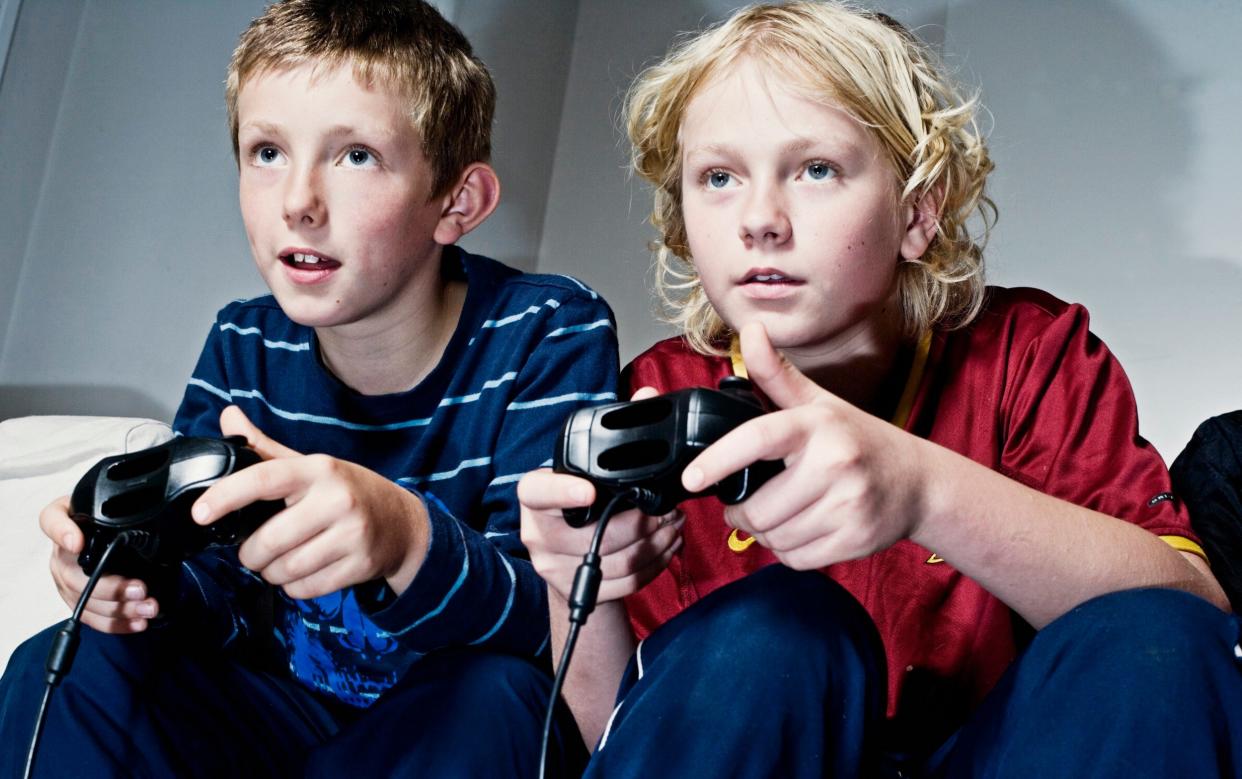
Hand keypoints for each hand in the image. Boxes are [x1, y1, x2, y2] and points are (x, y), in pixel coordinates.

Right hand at [40, 496, 158, 631]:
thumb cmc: (119, 517)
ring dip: (119, 609)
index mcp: (67, 521)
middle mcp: (61, 552)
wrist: (120, 535)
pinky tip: (137, 622)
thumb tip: (155, 511)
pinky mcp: (76, 600)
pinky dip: (115, 623)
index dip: (61, 532)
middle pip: (74, 576)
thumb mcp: (121, 506)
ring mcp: (66, 578)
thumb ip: (126, 506)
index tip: (77, 543)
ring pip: (83, 601)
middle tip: (140, 589)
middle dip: (110, 588)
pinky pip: (90, 617)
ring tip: (148, 608)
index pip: (52, 519)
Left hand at [191, 406, 429, 598]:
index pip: (264, 477)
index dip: (227, 495)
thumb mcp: (312, 466)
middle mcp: (337, 499)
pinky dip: (295, 587)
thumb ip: (265, 448)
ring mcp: (352, 534)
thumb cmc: (349, 492)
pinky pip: (307, 588)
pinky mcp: (360, 564)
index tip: (200, 513)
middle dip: (251, 554)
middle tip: (255, 551)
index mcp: (319, 470)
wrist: (403, 524)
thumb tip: (227, 416)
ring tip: (280, 562)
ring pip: (286, 569)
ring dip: (272, 573)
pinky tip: (304, 572)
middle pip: (269, 540)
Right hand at [519, 389, 683, 604]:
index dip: (562, 492)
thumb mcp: (588, 467)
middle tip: (667, 509)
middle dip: (643, 522)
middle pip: (597, 534)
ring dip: (656, 544)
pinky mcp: (575, 590)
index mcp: (536, 496)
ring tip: (673, 525)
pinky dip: (654, 566)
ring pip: (617, 561)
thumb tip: (647, 397)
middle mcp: (537, 533)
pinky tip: (666, 548)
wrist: (564, 557)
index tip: (589, 492)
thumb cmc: (579, 502)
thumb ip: (617, 431)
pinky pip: (623, 584)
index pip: (538, 493)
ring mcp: (554, 566)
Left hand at [682, 323, 927, 569]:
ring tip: (779, 515)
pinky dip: (789, 551)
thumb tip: (749, 330)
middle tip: (746, 504)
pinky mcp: (856, 539)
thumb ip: (775, 373)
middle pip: (759, 508)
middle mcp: (834, 463)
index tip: (692, 478)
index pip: (757, 439)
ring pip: (775, 538)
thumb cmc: (858, 440)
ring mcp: (848, 504)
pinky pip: (797, 559)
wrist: (918, 482)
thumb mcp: (818, 403)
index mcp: (816, 425)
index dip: (719, 459)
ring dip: (765, 534)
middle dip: (743, 513)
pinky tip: (802, 531)